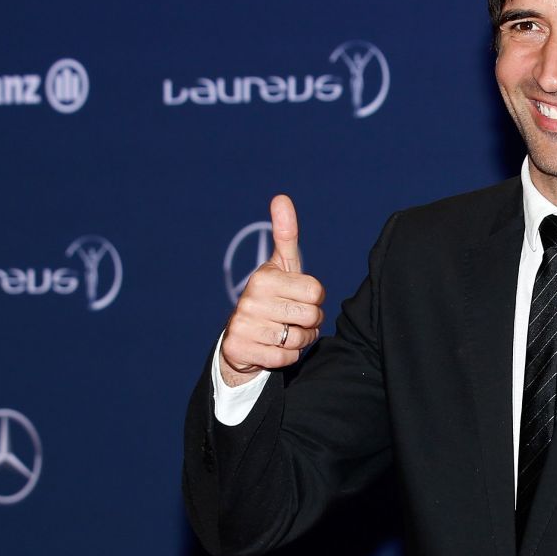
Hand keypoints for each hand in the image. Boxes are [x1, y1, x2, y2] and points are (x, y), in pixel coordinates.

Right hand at [219, 194, 326, 387]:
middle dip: (310, 322)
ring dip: (299, 341)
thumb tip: (281, 197)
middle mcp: (250, 298)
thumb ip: (286, 234)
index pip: (316, 290)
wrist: (241, 337)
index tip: (298, 298)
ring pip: (300, 339)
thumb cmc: (272, 297)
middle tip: (292, 319)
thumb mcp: (281, 266)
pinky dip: (286, 357)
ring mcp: (243, 324)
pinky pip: (286, 359)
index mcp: (264, 276)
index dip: (314, 298)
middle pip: (312, 315)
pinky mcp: (240, 348)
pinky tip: (273, 347)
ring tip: (283, 332)